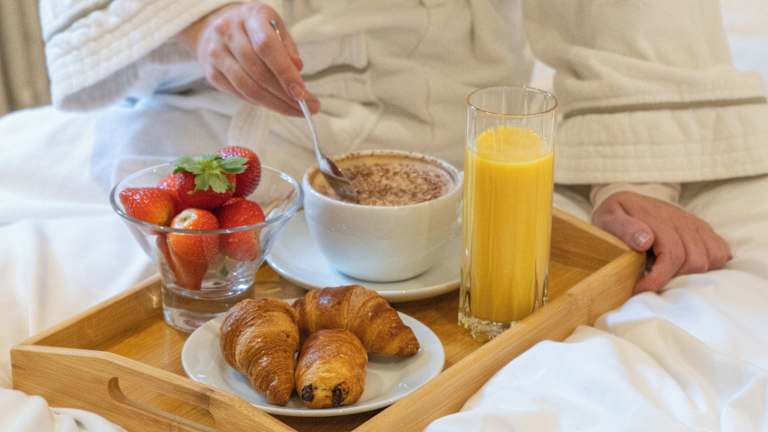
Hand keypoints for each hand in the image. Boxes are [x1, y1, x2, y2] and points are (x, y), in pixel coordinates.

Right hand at [179, 2, 319, 115]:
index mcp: (250, 17)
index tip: (302, 93)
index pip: (267, 46)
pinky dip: (260, 102)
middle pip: (257, 71)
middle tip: (306, 107)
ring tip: (294, 110)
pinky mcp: (212, 73)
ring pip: (247, 87)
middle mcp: (227, 32)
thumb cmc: (255, 30)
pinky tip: (275, 104)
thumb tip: (297, 71)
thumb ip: (288, 49)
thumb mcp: (276, 29)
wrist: (216, 28)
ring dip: (274, 103)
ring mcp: (216, 53)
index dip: (285, 72)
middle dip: (285, 95)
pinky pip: (239, 94)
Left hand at [592, 191, 731, 292]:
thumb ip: (623, 228)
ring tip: (667, 275)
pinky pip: (721, 250)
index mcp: (655, 216)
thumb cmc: (615, 216)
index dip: (658, 278)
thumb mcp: (607, 218)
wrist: (628, 202)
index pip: (672, 254)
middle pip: (695, 261)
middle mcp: (680, 218)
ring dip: (691, 274)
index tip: (640, 289)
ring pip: (712, 258)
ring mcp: (694, 223)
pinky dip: (710, 265)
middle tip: (652, 282)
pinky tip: (686, 269)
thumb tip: (646, 240)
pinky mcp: (702, 229)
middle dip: (673, 279)